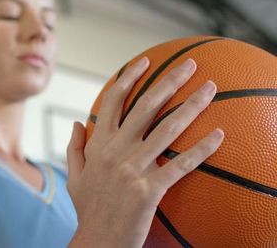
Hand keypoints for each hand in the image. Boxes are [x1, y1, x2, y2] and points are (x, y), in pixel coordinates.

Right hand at [66, 57, 223, 247]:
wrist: (97, 240)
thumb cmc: (88, 208)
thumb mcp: (74, 176)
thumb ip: (75, 147)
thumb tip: (76, 123)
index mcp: (99, 145)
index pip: (113, 102)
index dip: (129, 78)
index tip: (144, 62)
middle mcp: (116, 151)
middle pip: (145, 107)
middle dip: (169, 80)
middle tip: (190, 64)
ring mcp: (133, 169)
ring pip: (167, 130)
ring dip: (192, 106)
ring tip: (210, 89)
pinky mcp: (150, 189)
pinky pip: (180, 165)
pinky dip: (201, 149)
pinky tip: (218, 135)